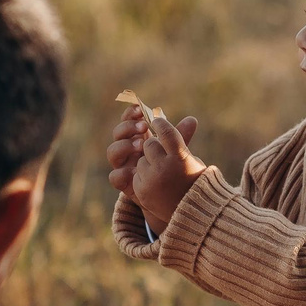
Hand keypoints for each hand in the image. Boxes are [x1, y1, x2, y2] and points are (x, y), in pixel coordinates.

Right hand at [108, 104, 206, 232]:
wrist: (169, 195)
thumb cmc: (170, 167)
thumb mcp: (176, 150)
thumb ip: (180, 136)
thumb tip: (192, 120)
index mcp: (137, 137)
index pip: (128, 120)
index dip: (131, 113)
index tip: (140, 109)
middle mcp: (127, 149)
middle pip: (118, 133)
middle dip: (128, 127)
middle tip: (143, 127)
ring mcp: (123, 165)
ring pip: (113, 152)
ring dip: (124, 145)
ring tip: (141, 144)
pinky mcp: (123, 183)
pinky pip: (114, 176)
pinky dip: (121, 173)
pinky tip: (134, 171)